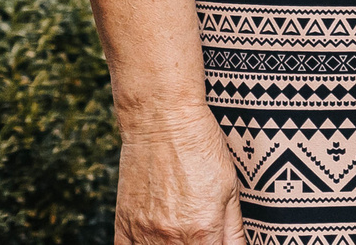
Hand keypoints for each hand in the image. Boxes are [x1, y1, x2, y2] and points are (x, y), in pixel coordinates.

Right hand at [113, 103, 244, 242]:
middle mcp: (169, 238)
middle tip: (201, 235)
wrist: (163, 122)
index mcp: (201, 230)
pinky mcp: (122, 225)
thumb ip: (233, 228)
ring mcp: (142, 233)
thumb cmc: (201, 149)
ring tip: (182, 232)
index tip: (217, 241)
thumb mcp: (230, 188)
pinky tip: (157, 238)